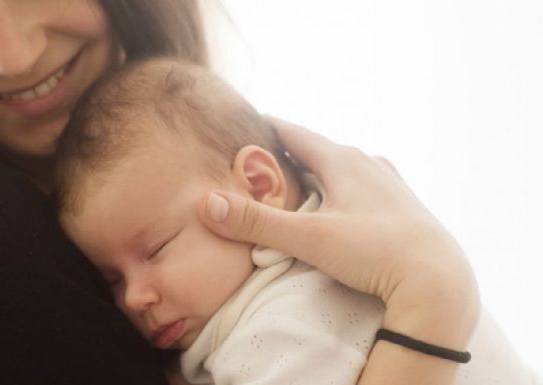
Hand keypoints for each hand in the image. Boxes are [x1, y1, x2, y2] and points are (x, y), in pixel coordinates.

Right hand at [198, 118, 479, 347]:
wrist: (438, 282)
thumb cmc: (374, 253)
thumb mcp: (309, 238)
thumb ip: (257, 222)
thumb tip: (207, 203)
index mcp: (342, 161)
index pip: (295, 133)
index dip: (268, 126)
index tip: (247, 119)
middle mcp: (367, 164)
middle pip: (318, 149)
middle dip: (289, 151)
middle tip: (263, 153)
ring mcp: (388, 183)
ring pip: (343, 167)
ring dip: (318, 170)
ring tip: (298, 177)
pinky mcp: (402, 205)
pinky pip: (362, 185)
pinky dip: (341, 187)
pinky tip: (342, 202)